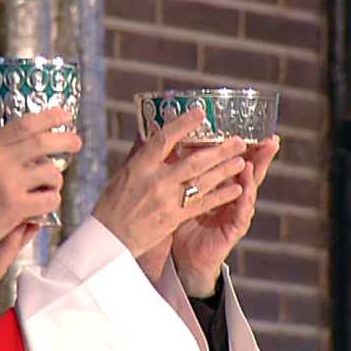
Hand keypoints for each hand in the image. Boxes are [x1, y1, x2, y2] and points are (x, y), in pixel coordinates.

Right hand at [0, 109, 81, 267]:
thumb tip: (24, 132)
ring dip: (55, 180)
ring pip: (51, 172)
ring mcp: (8, 183)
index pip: (25, 123)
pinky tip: (40, 205)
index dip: (50, 117)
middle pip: (44, 142)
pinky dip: (51, 201)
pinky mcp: (15, 207)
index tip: (66, 115)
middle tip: (77, 142)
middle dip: (67, 140)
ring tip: (47, 187)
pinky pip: (50, 198)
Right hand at [93, 109, 247, 257]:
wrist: (109, 237)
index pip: (165, 138)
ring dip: (224, 170)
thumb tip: (153, 130)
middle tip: (238, 141)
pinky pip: (202, 204)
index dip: (184, 124)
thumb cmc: (113, 203)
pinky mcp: (174, 218)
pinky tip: (236, 189)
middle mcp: (156, 180)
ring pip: (202, 182)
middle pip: (193, 161)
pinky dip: (221, 195)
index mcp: (141, 165)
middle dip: (219, 150)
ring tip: (241, 161)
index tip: (200, 113)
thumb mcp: (124, 173)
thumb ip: (141, 153)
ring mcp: (167, 200)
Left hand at [172, 135, 279, 296]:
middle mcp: (232, 196)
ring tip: (257, 158)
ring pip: (250, 189)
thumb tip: (170, 143)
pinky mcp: (233, 229)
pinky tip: (247, 187)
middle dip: (261, 155)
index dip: (244, 144)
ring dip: (255, 173)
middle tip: (270, 139)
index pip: (235, 160)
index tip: (251, 127)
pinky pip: (242, 212)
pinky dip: (245, 198)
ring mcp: (236, 212)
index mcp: (220, 184)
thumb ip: (181, 169)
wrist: (184, 258)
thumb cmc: (183, 222)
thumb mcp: (181, 191)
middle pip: (250, 170)